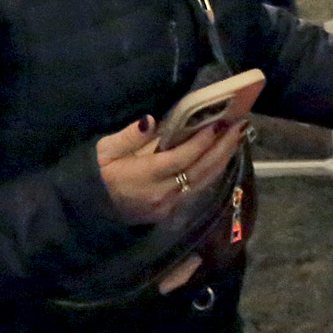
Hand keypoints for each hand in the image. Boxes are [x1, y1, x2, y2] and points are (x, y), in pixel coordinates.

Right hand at [94, 116, 245, 225]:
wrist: (92, 209)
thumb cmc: (98, 174)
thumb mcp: (104, 151)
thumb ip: (127, 137)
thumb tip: (149, 121)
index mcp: (143, 176)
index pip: (179, 159)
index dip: (199, 143)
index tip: (216, 125)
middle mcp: (161, 193)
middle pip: (198, 171)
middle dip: (221, 148)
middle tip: (239, 126)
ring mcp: (169, 205)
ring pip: (202, 182)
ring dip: (222, 160)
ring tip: (237, 138)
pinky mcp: (172, 211)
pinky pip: (197, 190)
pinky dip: (212, 172)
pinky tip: (222, 157)